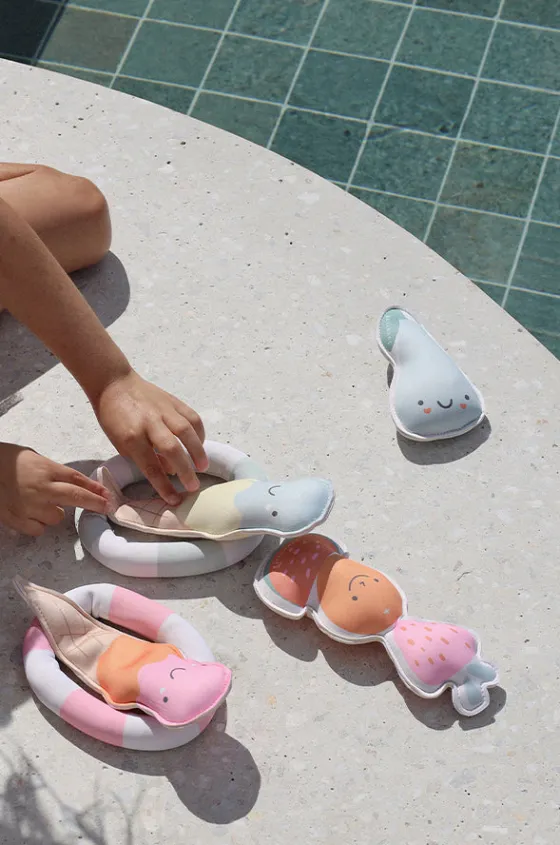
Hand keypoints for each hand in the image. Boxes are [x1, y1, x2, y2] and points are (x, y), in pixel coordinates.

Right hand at [0, 443, 110, 536]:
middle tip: (105, 507)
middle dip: (94, 503)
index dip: (95, 489)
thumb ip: (54, 472)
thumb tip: (76, 484)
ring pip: (57, 518)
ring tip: (39, 502)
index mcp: (47, 469)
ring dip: (54, 512)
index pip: (78, 480)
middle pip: (76, 498)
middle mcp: (42, 488)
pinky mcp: (17, 520)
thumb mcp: (35, 458)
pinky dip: (38, 524)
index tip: (108, 496)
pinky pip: (39, 529)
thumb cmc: (7, 460)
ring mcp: (30, 506)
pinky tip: (30, 513)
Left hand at [93, 370, 207, 504]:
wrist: (113, 383)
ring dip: (198, 451)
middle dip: (185, 470)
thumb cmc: (113, 417)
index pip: (151, 466)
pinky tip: (200, 444)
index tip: (174, 499)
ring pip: (187, 431)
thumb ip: (143, 457)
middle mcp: (149, 423)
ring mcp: (163, 410)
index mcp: (131, 436)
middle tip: (193, 486)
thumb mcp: (120, 442)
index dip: (164, 485)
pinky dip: (199, 432)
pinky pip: (192, 417)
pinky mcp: (173, 401)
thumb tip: (169, 471)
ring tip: (203, 466)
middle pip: (172, 449)